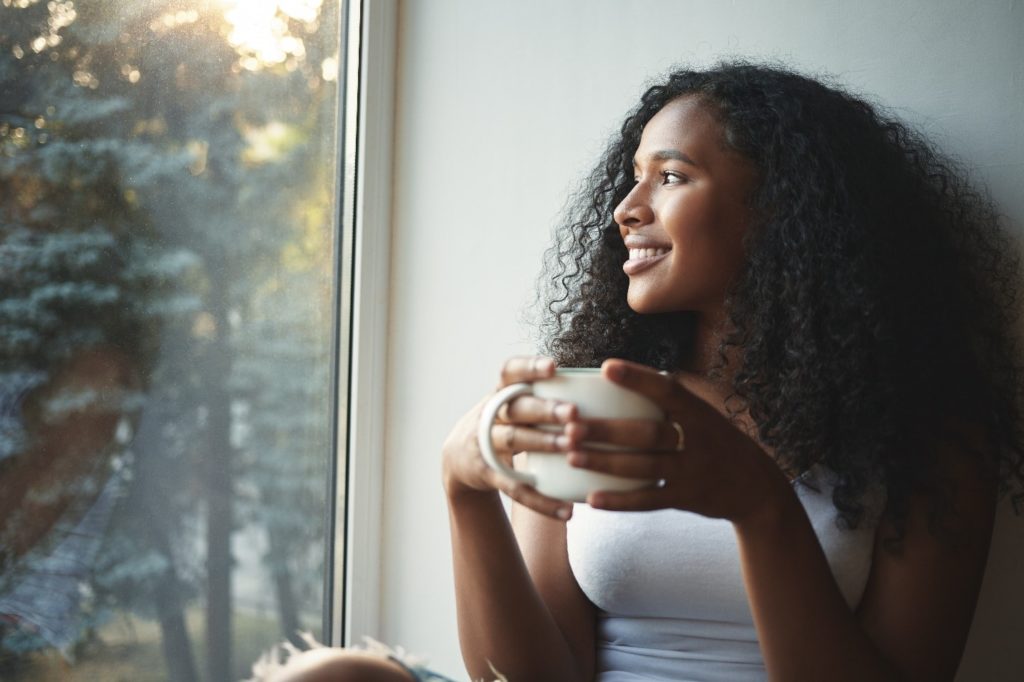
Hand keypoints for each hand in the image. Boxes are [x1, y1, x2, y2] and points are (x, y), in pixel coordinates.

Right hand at [441, 356, 580, 520]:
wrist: (458, 458)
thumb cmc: (503, 423)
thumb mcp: (511, 403)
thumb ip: (542, 395)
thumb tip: (602, 390)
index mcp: (499, 392)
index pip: (509, 372)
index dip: (529, 368)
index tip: (553, 366)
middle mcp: (490, 415)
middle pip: (516, 408)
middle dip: (545, 410)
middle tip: (574, 412)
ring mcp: (485, 444)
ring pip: (515, 441)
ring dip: (544, 443)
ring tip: (572, 447)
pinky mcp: (488, 474)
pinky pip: (516, 488)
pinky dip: (541, 501)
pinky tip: (567, 510)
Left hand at [566, 358, 789, 522]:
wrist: (757, 488)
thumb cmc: (716, 442)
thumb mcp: (704, 415)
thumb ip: (672, 400)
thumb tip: (620, 373)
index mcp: (700, 412)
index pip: (667, 390)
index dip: (637, 378)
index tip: (605, 367)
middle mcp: (698, 440)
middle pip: (647, 434)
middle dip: (607, 430)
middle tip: (571, 426)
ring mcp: (693, 471)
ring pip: (643, 467)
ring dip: (605, 462)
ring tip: (572, 456)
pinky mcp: (687, 499)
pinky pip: (649, 500)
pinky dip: (620, 501)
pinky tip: (592, 498)